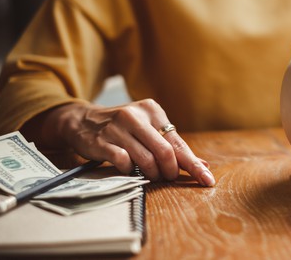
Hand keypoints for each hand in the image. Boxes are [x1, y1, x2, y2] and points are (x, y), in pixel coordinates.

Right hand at [27, 100, 215, 184]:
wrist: (82, 120)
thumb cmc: (123, 127)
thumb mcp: (148, 128)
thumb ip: (173, 146)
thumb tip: (203, 164)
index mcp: (152, 110)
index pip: (178, 142)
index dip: (193, 164)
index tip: (207, 179)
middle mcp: (135, 116)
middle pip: (165, 151)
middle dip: (171, 170)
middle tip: (169, 177)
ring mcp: (117, 128)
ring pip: (146, 159)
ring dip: (152, 173)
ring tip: (151, 175)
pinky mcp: (102, 142)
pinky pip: (124, 162)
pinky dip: (131, 171)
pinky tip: (130, 169)